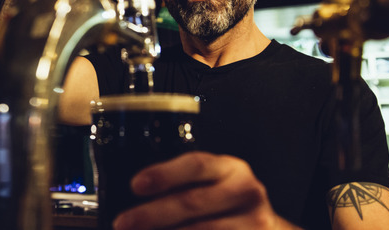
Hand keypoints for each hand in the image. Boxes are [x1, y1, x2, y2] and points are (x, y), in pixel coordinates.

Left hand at [112, 152, 300, 229]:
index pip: (196, 165)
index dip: (165, 174)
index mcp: (231, 168)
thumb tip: (132, 193)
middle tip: (122, 222)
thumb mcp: (213, 183)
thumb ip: (183, 184)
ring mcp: (254, 222)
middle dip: (152, 214)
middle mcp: (246, 192)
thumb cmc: (224, 203)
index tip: (135, 184)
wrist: (266, 228)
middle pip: (192, 202)